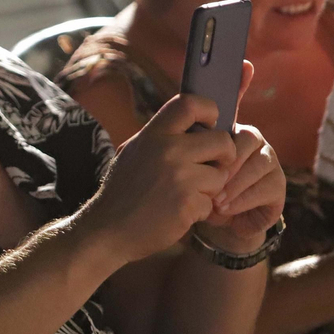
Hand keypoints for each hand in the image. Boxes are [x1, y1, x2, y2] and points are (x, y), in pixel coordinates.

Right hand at [85, 93, 236, 261]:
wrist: (108, 229)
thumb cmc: (123, 190)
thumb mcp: (134, 151)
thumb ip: (161, 137)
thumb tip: (193, 124)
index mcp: (153, 134)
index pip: (191, 103)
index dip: (209, 111)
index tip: (209, 126)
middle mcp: (168, 151)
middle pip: (222, 140)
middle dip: (224, 156)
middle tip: (213, 166)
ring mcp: (179, 178)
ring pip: (221, 175)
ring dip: (210, 188)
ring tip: (187, 194)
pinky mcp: (188, 204)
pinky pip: (211, 203)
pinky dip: (200, 211)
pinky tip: (179, 213)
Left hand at [194, 124, 285, 252]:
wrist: (223, 217)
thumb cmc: (204, 188)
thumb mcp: (195, 174)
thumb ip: (194, 161)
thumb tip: (191, 162)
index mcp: (231, 131)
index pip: (228, 126)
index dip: (215, 146)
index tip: (198, 164)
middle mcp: (255, 142)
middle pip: (248, 140)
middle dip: (228, 164)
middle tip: (209, 184)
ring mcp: (270, 161)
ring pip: (259, 164)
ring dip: (236, 184)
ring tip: (216, 201)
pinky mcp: (279, 184)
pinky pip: (267, 187)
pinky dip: (244, 200)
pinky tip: (226, 209)